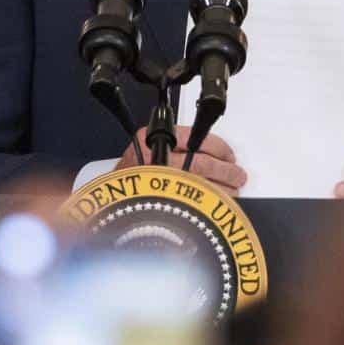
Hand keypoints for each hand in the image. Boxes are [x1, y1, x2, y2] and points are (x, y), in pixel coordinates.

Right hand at [116, 125, 246, 197]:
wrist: (107, 206)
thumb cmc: (127, 183)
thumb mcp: (143, 154)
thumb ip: (170, 149)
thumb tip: (209, 155)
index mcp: (150, 140)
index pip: (194, 137)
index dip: (218, 147)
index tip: (228, 154)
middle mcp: (155, 160)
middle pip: (203, 161)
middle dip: (226, 169)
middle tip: (236, 173)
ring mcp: (160, 182)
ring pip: (204, 182)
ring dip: (225, 186)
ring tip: (234, 188)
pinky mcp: (164, 202)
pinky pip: (198, 201)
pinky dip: (214, 202)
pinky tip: (222, 203)